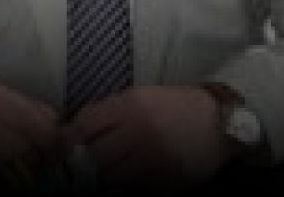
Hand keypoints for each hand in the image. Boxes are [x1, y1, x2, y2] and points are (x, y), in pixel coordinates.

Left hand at [65, 85, 234, 189]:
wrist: (220, 122)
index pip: (85, 125)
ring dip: (100, 177)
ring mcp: (152, 156)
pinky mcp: (164, 178)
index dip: (69, 139)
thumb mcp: (142, 97)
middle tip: (75, 168)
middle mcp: (138, 130)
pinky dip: (123, 186)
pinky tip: (121, 182)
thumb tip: (78, 126)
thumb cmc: (178, 107)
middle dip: (81, 162)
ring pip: (110, 174)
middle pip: (94, 153)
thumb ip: (111, 110)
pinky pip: (133, 187)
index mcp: (130, 105)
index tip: (64, 148)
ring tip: (97, 177)